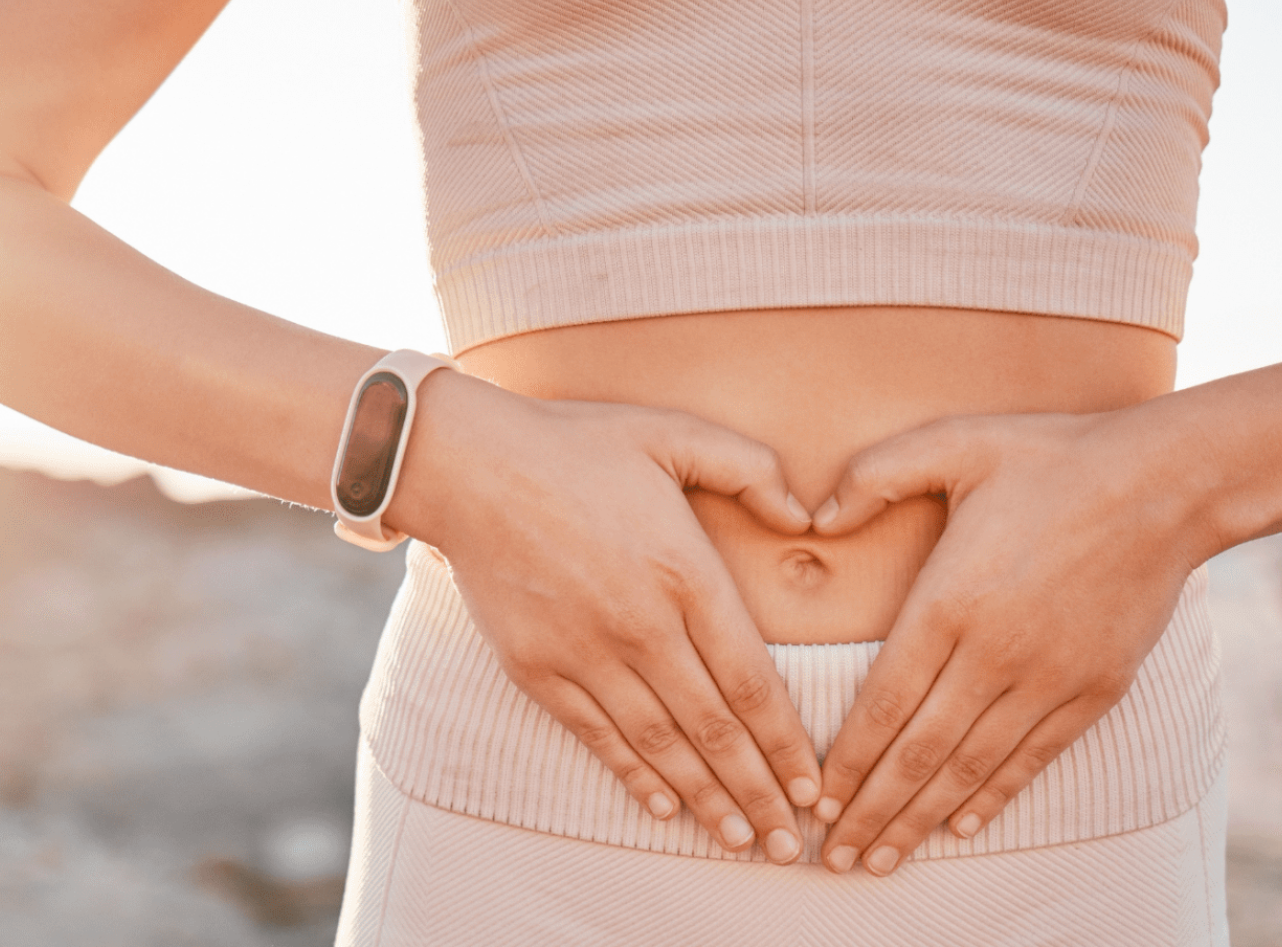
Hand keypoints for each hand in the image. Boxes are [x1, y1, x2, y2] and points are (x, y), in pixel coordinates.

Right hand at [392, 375, 823, 863]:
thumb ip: (751, 469)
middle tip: (791, 846)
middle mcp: (642, 626)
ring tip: (741, 840)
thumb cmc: (579, 445)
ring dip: (705, 801)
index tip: (812, 787)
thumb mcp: (676, 434)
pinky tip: (666, 807)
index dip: (786, 744)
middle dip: (759, 794)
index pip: (751, 681)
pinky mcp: (539, 668)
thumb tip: (806, 515)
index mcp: (686, 573)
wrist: (469, 467)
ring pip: (661, 746)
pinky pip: (599, 737)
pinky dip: (635, 777)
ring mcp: (587, 653)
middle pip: (714, 730)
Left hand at [804, 406, 1201, 874]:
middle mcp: (994, 653)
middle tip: (837, 859)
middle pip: (919, 753)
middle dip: (872, 812)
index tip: (816, 800)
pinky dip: (993, 796)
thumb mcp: (953, 442)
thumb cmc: (1052, 455)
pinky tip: (961, 824)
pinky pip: (1032, 758)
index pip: (884, 703)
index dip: (847, 761)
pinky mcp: (1093, 690)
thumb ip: (874, 475)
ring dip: (922, 820)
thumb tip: (814, 519)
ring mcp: (1047, 677)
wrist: (1166, 483)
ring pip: (971, 768)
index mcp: (950, 601)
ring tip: (884, 859)